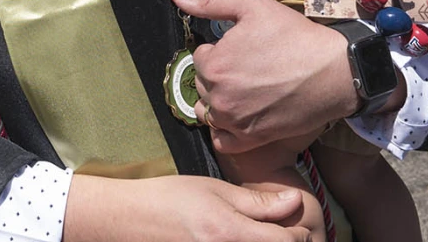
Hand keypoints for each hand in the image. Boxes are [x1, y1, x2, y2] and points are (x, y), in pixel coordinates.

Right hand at [66, 173, 313, 241]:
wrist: (129, 221)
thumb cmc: (170, 200)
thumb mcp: (215, 191)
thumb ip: (257, 202)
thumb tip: (294, 202)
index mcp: (232, 235)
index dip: (298, 230)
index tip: (292, 219)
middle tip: (279, 228)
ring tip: (261, 234)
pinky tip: (238, 239)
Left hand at [173, 0, 357, 153]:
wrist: (334, 71)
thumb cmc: (294, 36)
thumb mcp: (253, 6)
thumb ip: (211, 2)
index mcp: (215, 64)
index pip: (201, 57)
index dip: (220, 49)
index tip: (242, 47)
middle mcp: (219, 96)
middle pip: (203, 84)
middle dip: (218, 74)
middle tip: (248, 66)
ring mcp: (234, 121)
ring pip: (209, 112)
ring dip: (219, 101)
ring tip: (244, 89)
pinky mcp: (251, 139)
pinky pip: (222, 141)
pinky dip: (225, 130)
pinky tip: (240, 115)